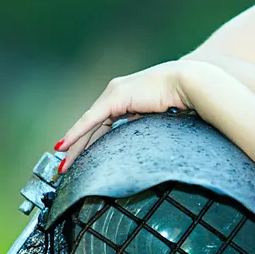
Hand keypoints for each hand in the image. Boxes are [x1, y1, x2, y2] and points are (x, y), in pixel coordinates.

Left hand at [54, 60, 199, 171]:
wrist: (191, 84)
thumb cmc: (186, 102)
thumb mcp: (161, 120)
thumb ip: (148, 130)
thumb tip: (146, 150)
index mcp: (129, 98)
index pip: (103, 123)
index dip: (89, 141)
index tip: (80, 159)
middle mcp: (117, 93)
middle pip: (92, 126)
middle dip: (77, 148)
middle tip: (65, 168)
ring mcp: (114, 94)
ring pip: (88, 125)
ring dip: (73, 146)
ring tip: (63, 166)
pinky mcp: (115, 97)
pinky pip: (90, 120)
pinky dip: (76, 134)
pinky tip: (63, 146)